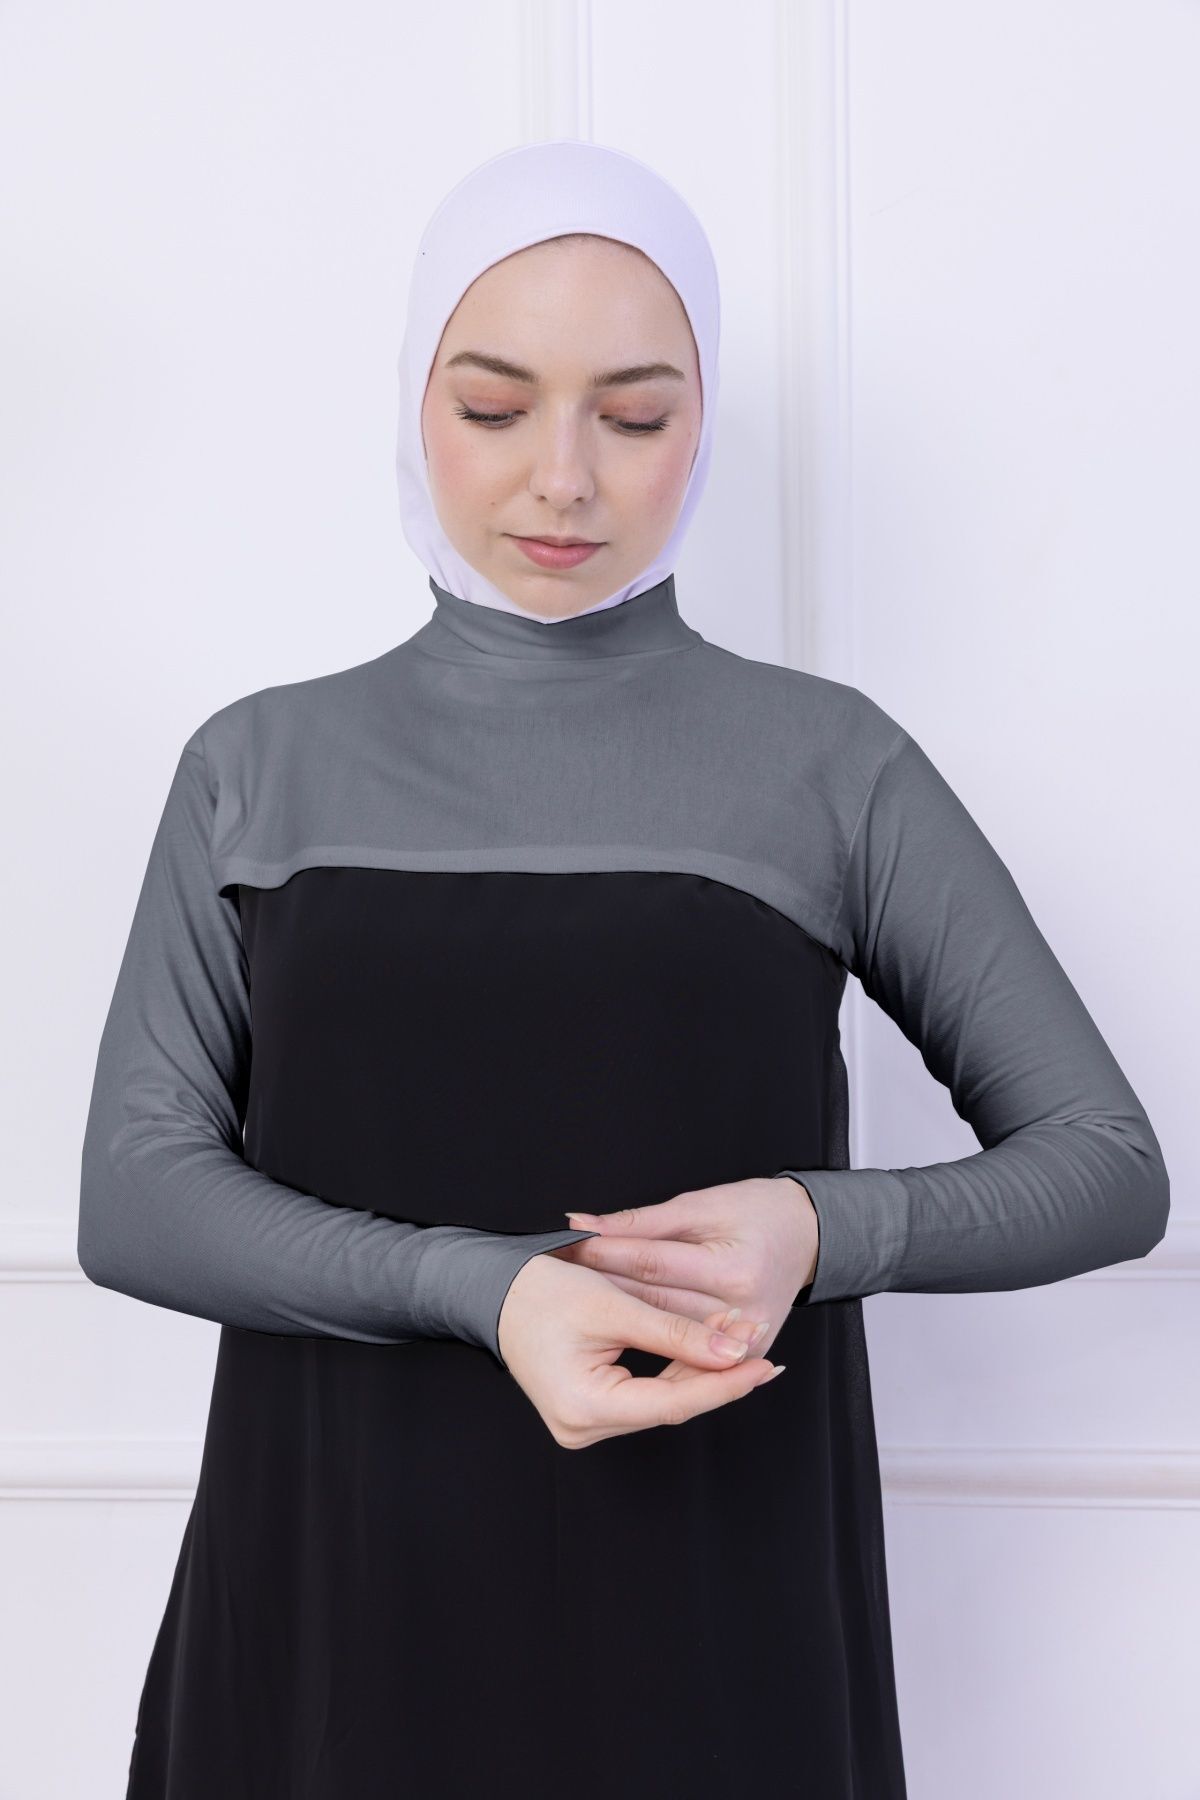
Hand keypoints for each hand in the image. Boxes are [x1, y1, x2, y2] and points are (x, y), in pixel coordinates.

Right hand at [496, 1250, 781, 1449]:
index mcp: (583, 1407)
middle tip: (757, 1337)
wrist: (495, 1290)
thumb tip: (733, 1353)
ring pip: (662, 1400)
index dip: (723, 1384)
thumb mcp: (614, 1306)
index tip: (764, 1364)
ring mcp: (585, 1424)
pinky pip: (645, 1395)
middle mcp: (582, 1428)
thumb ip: (675, 1334)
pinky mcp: (590, 1410)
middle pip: (670, 1405)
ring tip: (739, 1335)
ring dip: (700, 1368)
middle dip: (717, 1371)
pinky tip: (708, 1348)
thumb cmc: (543, 1291)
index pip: (672, 1403)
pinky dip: (675, 1369)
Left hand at [552, 1175, 818, 1365]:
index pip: (651, 1267)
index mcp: (731, 1269)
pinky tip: (625, 1351)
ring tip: (581, 1317)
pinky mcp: (748, 1353)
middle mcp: (741, 1312)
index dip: (604, 1256)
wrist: (810, 1234)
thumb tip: (583, 1224)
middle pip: (655, 1309)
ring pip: (668, 1343)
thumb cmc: (759, 1210)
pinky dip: (659, 1357)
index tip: (566, 1251)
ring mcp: (747, 1340)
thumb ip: (641, 1223)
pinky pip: (692, 1365)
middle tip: (560, 1287)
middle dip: (605, 1294)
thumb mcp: (701, 1204)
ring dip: (624, 1328)